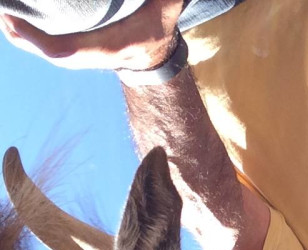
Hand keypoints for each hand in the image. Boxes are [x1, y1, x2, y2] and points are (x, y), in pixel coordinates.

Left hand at [0, 0, 182, 70]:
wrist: (153, 56)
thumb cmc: (156, 27)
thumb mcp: (165, 7)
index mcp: (110, 45)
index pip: (65, 49)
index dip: (36, 36)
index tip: (13, 16)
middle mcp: (90, 56)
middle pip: (44, 50)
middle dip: (19, 30)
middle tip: (4, 6)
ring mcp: (79, 57)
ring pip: (39, 49)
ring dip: (17, 30)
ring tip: (5, 8)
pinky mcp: (72, 53)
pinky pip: (41, 46)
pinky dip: (24, 33)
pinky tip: (13, 16)